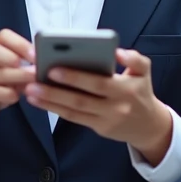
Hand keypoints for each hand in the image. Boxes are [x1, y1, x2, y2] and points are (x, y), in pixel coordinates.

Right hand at [0, 29, 36, 148]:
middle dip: (15, 57)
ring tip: (34, 82)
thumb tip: (45, 62)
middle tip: (33, 68)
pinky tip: (17, 97)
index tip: (36, 54)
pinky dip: (10, 94)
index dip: (20, 43)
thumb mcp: (10, 72)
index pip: (3, 36)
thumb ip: (22, 64)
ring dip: (19, 77)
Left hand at [25, 49, 172, 164]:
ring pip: (74, 111)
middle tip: (34, 81)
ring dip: (50, 102)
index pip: (97, 83)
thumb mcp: (144, 72)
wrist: (150, 126)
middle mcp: (115, 107)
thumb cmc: (141, 92)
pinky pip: (74, 118)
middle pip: (81, 99)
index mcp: (126, 89)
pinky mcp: (99, 128)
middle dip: (55, 91)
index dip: (75, 77)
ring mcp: (106, 120)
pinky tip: (40, 101)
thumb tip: (118, 53)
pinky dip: (55, 109)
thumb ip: (134, 59)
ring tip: (30, 91)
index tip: (53, 68)